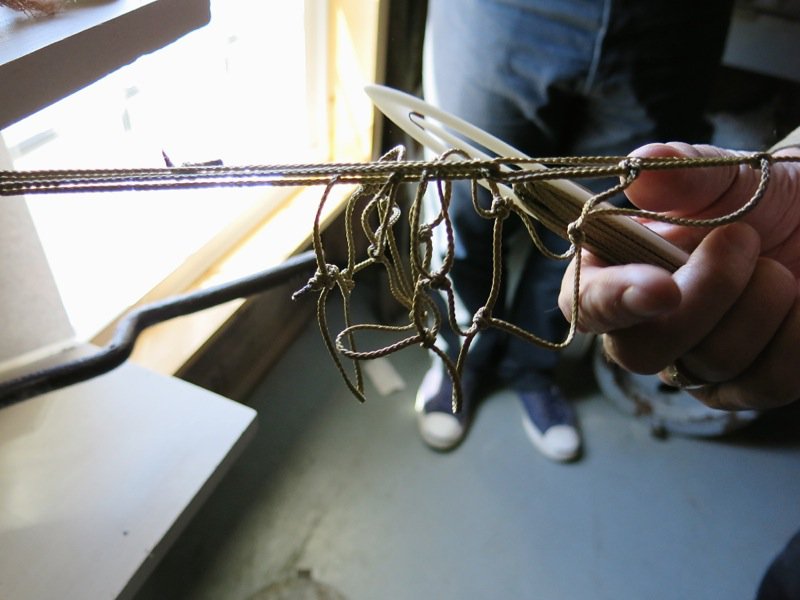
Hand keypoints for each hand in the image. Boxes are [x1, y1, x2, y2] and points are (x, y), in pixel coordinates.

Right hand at [558, 142, 799, 410]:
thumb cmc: (759, 199)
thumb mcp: (725, 175)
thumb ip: (683, 171)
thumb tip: (640, 169)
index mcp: (616, 271)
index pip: (584, 305)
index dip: (612, 302)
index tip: (663, 288)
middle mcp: (644, 327)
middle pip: (640, 352)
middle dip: (704, 297)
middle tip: (744, 238)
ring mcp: (693, 363)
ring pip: (710, 362)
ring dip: (760, 301)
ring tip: (776, 264)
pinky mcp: (745, 388)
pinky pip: (768, 380)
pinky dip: (796, 332)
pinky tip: (799, 300)